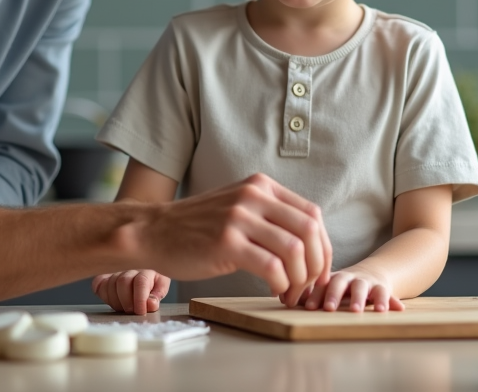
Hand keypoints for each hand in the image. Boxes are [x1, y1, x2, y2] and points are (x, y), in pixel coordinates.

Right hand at [92, 270, 169, 314]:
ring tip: (124, 309)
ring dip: (116, 301)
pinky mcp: (106, 279)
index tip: (140, 311)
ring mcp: (117, 274)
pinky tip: (111, 300)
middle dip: (126, 301)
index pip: (140, 282)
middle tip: (131, 311)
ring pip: (110, 284)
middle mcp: (131, 271)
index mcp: (147, 272)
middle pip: (123, 281)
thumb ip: (157, 297)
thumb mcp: (161, 291)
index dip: (140, 298)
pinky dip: (103, 294)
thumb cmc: (154, 288)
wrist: (147, 283)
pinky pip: (99, 284)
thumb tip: (151, 304)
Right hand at [137, 174, 331, 307]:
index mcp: (261, 186)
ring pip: (294, 251)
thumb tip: (309, 245)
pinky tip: (274, 291)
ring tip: (290, 292)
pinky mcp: (226, 242)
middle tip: (308, 287)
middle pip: (309, 232)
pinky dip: (281, 284)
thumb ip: (270, 215)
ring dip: (300, 279)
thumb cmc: (198, 227)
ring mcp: (239, 217)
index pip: (312, 215)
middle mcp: (253, 195)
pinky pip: (272, 267)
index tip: (319, 271)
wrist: (154, 231)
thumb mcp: (238, 207)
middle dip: (316, 266)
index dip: (323, 247)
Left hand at [299, 266, 404, 312]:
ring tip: (356, 311)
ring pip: (363, 288)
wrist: (372, 273)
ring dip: (359, 299)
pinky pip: (385, 293)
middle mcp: (348, 277)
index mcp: (332, 277)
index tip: (309, 307)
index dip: (315, 294)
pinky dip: (387, 301)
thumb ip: (310, 292)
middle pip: (340, 283)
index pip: (321, 284)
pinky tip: (387, 310)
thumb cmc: (342, 284)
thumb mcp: (328, 285)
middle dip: (334, 295)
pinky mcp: (382, 287)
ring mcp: (366, 281)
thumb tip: (283, 297)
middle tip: (329, 309)